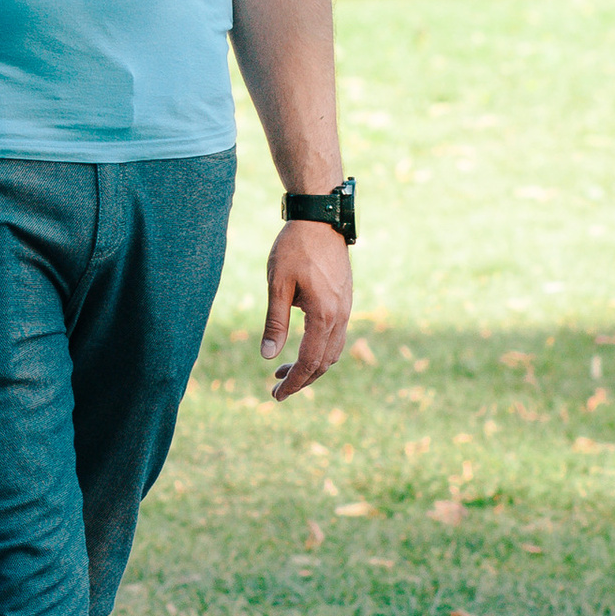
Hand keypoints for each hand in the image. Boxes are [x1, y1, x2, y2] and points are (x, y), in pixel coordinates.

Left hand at [262, 218, 351, 398]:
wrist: (321, 220)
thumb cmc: (295, 249)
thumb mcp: (277, 285)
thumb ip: (274, 322)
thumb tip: (268, 357)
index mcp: (324, 315)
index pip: (310, 362)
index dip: (294, 382)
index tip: (277, 396)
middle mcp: (341, 316)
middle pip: (324, 362)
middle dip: (301, 379)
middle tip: (276, 390)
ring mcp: (346, 308)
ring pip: (332, 351)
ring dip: (311, 366)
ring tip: (283, 371)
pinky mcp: (345, 300)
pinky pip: (336, 336)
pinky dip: (319, 350)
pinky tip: (300, 347)